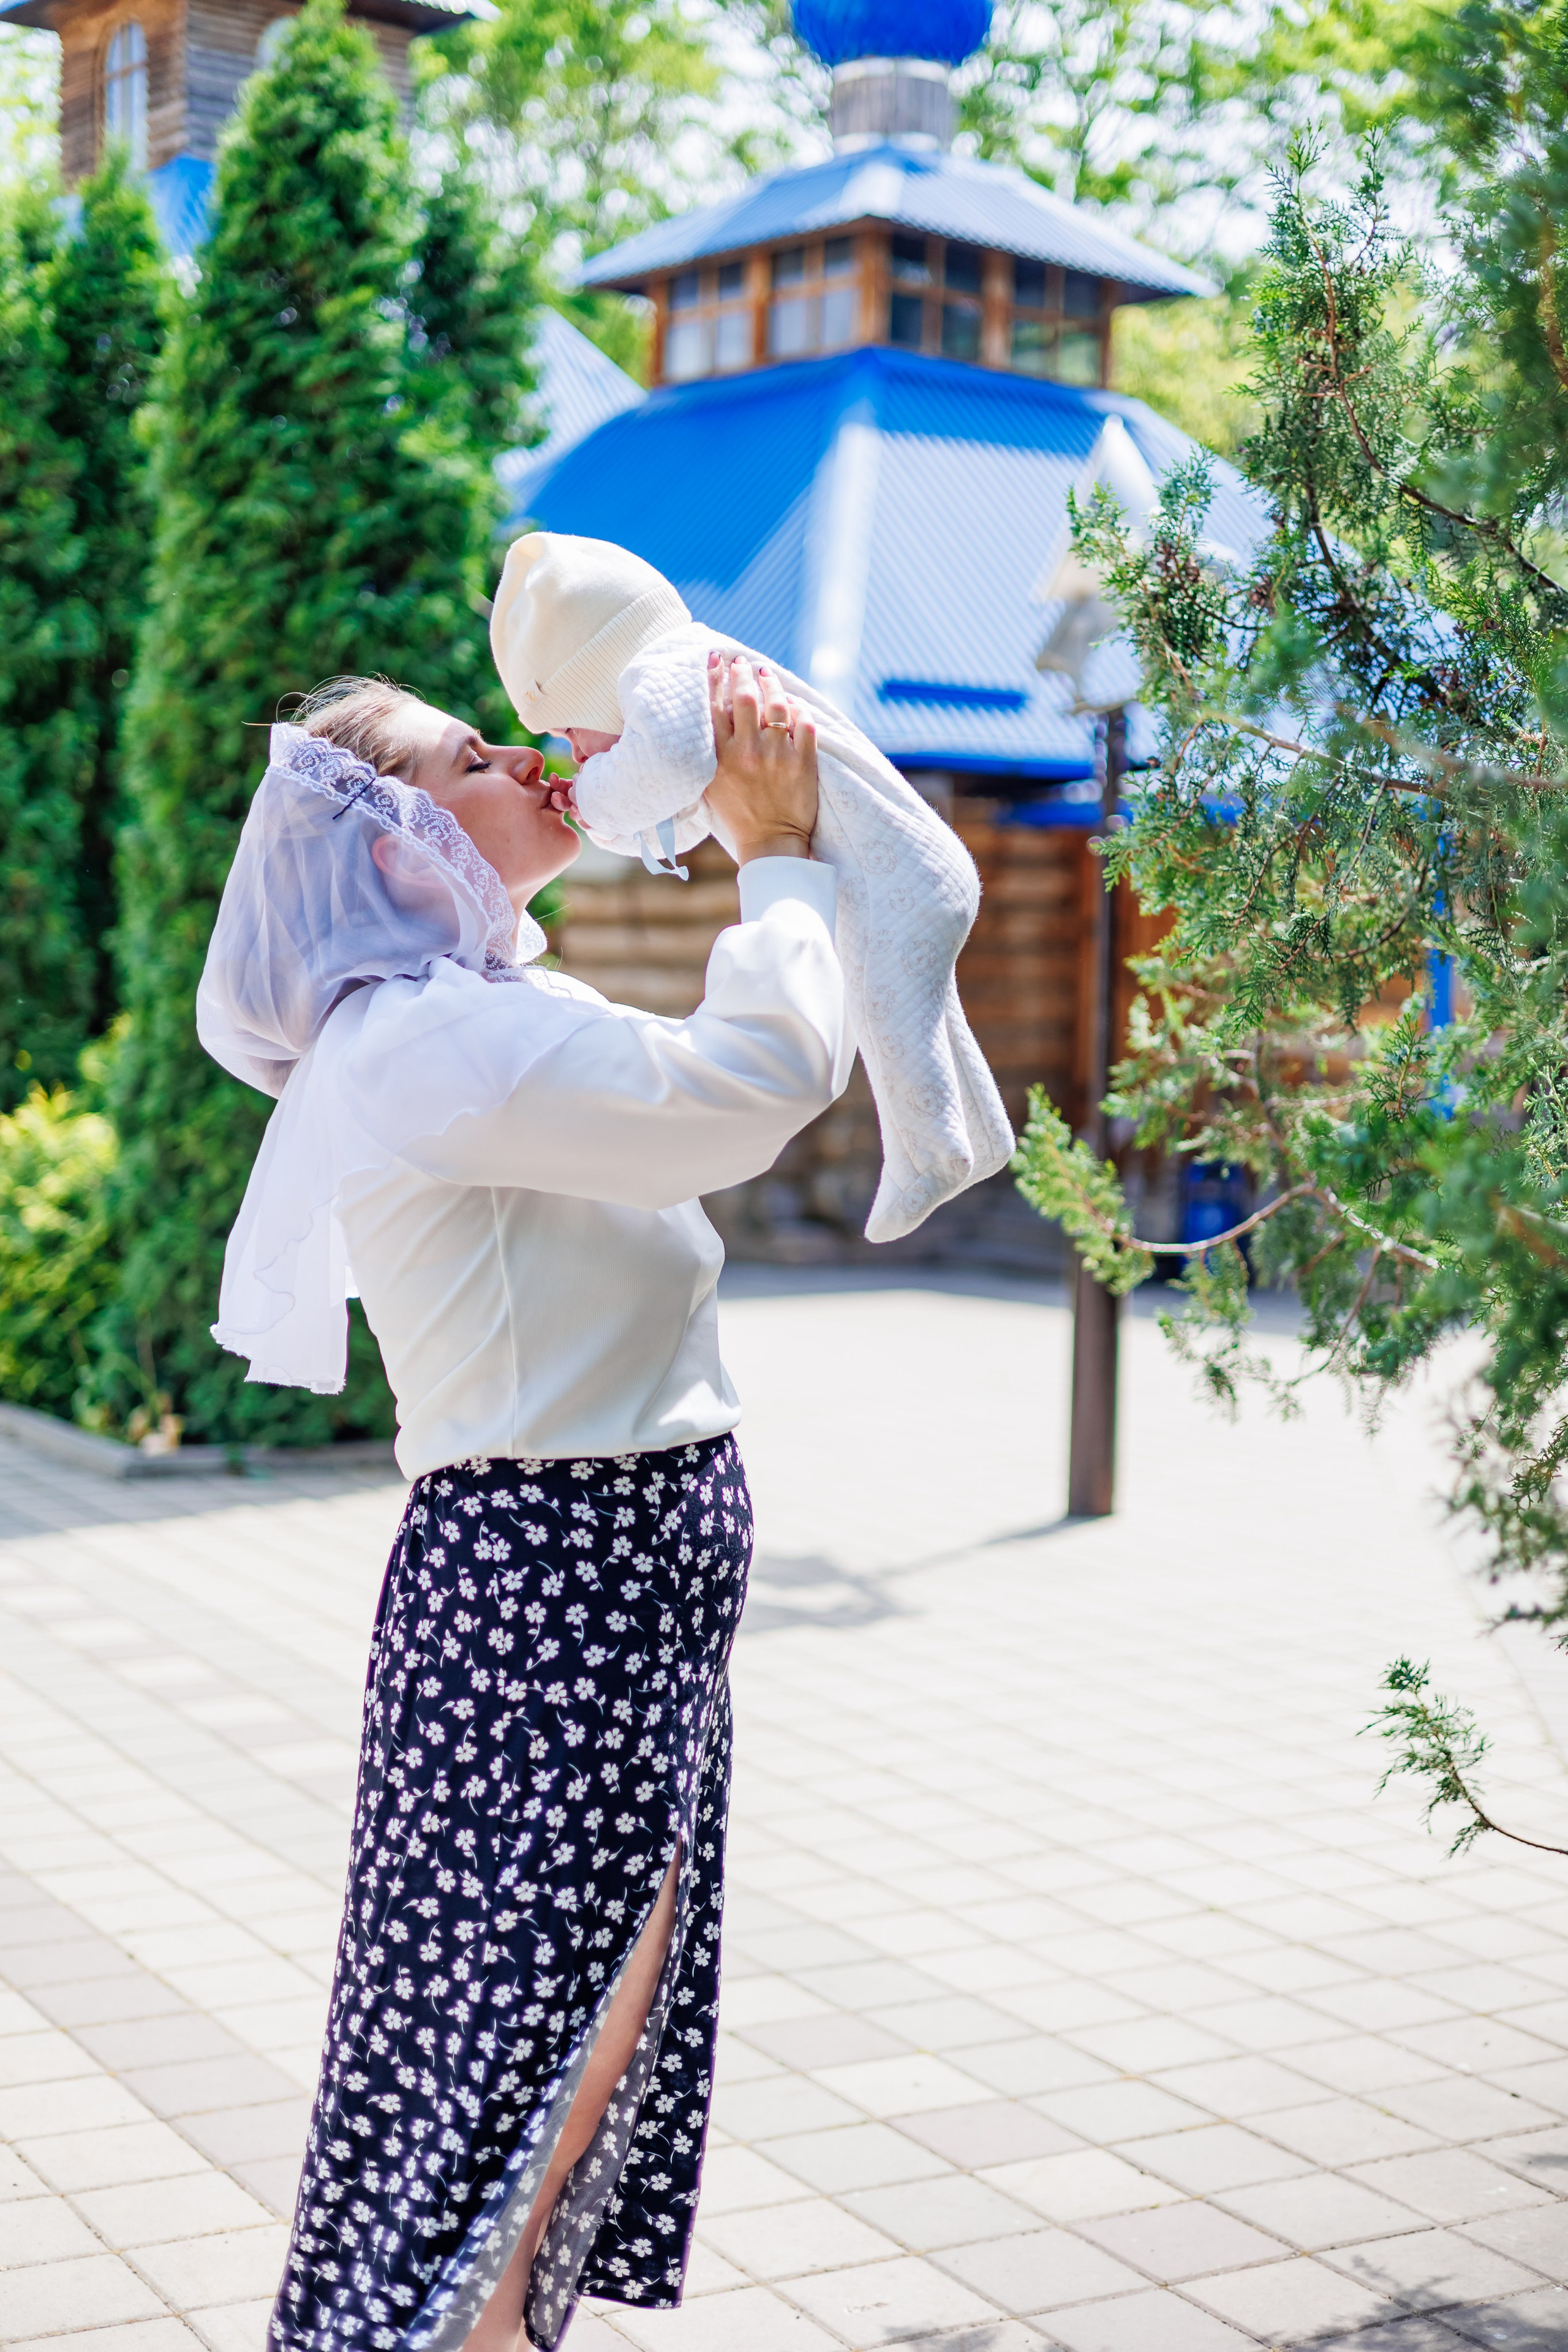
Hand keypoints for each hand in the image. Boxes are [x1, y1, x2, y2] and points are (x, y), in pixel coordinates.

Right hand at [705, 652, 817, 865]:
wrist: (770, 842)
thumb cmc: (737, 814)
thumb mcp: (710, 785)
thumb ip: (708, 752)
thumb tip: (711, 714)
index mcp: (720, 758)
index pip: (715, 706)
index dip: (715, 677)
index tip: (717, 658)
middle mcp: (747, 753)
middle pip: (746, 698)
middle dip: (743, 674)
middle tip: (743, 664)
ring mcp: (776, 757)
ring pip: (777, 705)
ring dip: (772, 684)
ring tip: (767, 676)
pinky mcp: (803, 763)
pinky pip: (805, 723)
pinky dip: (800, 708)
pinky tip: (793, 703)